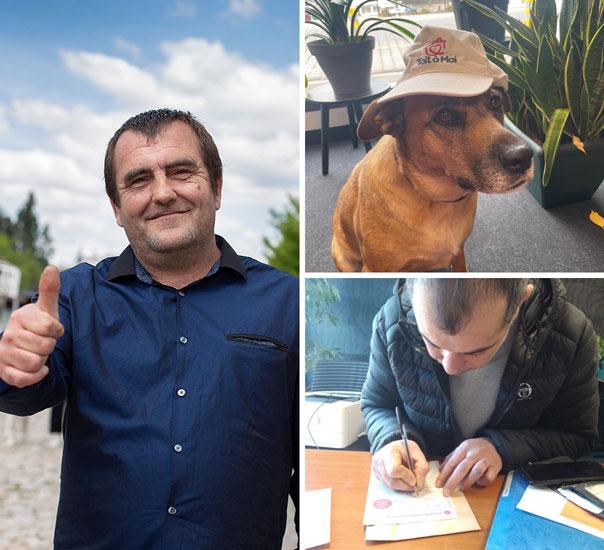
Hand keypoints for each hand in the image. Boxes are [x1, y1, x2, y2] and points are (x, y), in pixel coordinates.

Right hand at [0, 266, 63, 387]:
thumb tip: (52, 267)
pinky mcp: (3, 371)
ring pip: (35, 363)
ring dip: (43, 361)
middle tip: (44, 343)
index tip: (52, 330)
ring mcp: (4, 353)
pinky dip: (36, 376)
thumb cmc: (38, 326)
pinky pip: (24, 379)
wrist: (23, 347)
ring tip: (39, 354)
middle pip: (45, 347)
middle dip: (50, 347)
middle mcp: (9, 334)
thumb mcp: (47, 309)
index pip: (51, 328)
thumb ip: (49, 290)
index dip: (57, 331)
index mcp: (20, 317)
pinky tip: (38, 368)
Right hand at [372, 439, 429, 491]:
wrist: (394, 448)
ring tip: (408, 478)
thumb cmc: (405, 449)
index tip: (414, 478)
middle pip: (392, 481)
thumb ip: (422, 467)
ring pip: (391, 486)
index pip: (394, 470)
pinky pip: (388, 486)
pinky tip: (401, 478)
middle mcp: (379, 462)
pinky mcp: (377, 476)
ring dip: (403, 486)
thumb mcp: (417, 453)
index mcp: (389, 453)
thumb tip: (418, 484)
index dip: (406, 477)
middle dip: (406, 484)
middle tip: (414, 480)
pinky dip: (398, 485)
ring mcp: (376, 470)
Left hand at [436, 438, 501, 495]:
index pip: (452, 462)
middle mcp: (474, 453)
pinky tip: (478, 483)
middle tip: (446, 492)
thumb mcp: (461, 450)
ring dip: (467, 482)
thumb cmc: (473, 449)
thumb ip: (450, 459)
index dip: (444, 474)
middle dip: (453, 482)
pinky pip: (488, 477)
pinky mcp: (495, 466)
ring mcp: (486, 459)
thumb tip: (440, 471)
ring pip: (475, 472)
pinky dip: (482, 482)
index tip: (438, 484)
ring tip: (461, 488)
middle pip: (462, 468)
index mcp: (464, 448)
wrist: (493, 444)